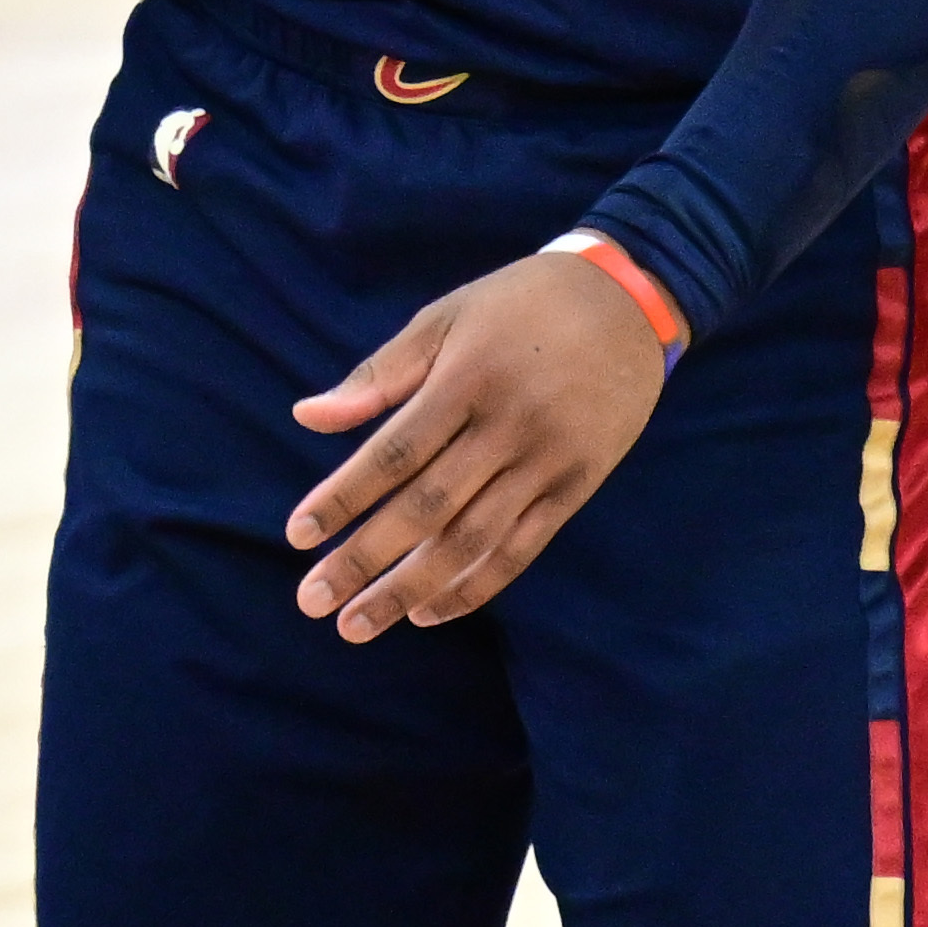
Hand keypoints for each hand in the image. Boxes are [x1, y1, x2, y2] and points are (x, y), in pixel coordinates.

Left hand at [285, 247, 666, 641]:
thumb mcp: (446, 318)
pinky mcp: (577, 486)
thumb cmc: (520, 304)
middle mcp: (508, 427)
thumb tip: (306, 417)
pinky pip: (522, 549)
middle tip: (312, 602)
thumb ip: (379, 375)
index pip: (393, 453)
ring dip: (412, 589)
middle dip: (365, 559)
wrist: (629, 301)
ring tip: (360, 625)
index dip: (344, 498)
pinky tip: (429, 612)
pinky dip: (475, 586)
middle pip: (428, 508)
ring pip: (472, 541)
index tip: (298, 535)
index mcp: (467, 379)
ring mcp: (548, 462)